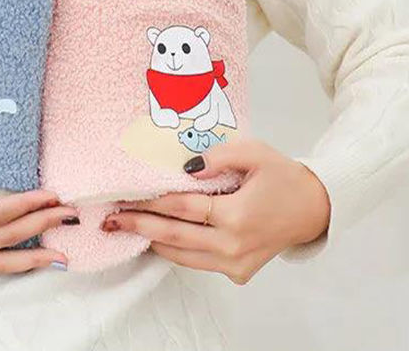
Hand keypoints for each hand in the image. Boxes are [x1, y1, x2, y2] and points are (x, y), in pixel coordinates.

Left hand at [100, 138, 330, 284]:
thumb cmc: (283, 176)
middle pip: (175, 237)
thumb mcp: (254, 152)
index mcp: (237, 215)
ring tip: (125, 228)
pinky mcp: (238, 272)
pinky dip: (175, 250)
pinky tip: (156, 237)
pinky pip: (198, 262)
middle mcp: (233, 245)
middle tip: (111, 220)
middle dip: (139, 227)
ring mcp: (236, 263)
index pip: (182, 208)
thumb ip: (217, 156)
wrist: (314, 208)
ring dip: (152, 242)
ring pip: (183, 256)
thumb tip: (184, 168)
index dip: (152, 202)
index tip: (126, 196)